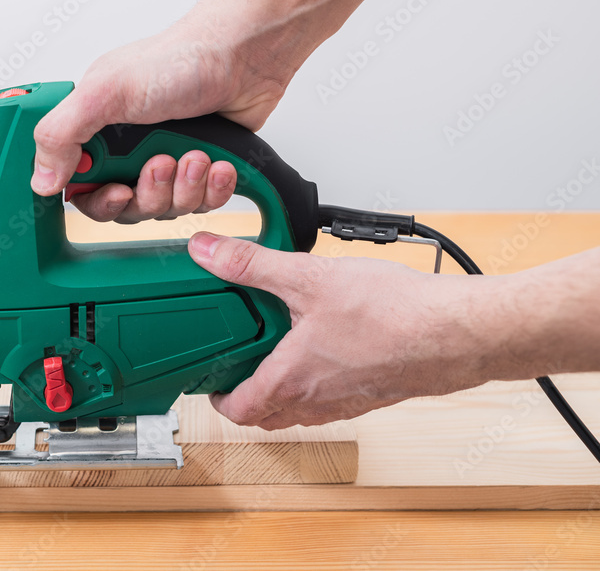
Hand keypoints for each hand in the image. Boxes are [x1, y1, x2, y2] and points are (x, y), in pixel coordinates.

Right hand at [30, 0, 298, 218]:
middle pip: (126, 207)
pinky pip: (203, 204)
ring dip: (183, 187)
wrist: (245, 54)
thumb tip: (40, 180)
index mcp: (97, 129)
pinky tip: (218, 163)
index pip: (82, 189)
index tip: (117, 190)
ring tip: (194, 155)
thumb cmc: (179, 59)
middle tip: (161, 163)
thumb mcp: (105, 92)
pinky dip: (213, 188)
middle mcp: (129, 148)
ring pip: (166, 209)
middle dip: (148, 193)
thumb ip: (61, 134)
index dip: (99, 200)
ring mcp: (167, 160)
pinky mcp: (203, 170)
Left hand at [187, 232, 498, 429]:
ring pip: (301, 410)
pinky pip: (334, 399)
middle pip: (267, 415)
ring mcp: (349, 402)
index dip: (216, 398)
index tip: (208, 380)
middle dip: (247, 395)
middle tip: (238, 365)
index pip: (238, 410)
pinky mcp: (376, 393)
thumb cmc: (394, 315)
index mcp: (291, 381)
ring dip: (283, 391)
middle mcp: (318, 401)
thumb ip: (252, 264)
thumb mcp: (308, 278)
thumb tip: (208, 252)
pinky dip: (318, 382)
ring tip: (279, 351)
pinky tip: (329, 345)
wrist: (459, 333)